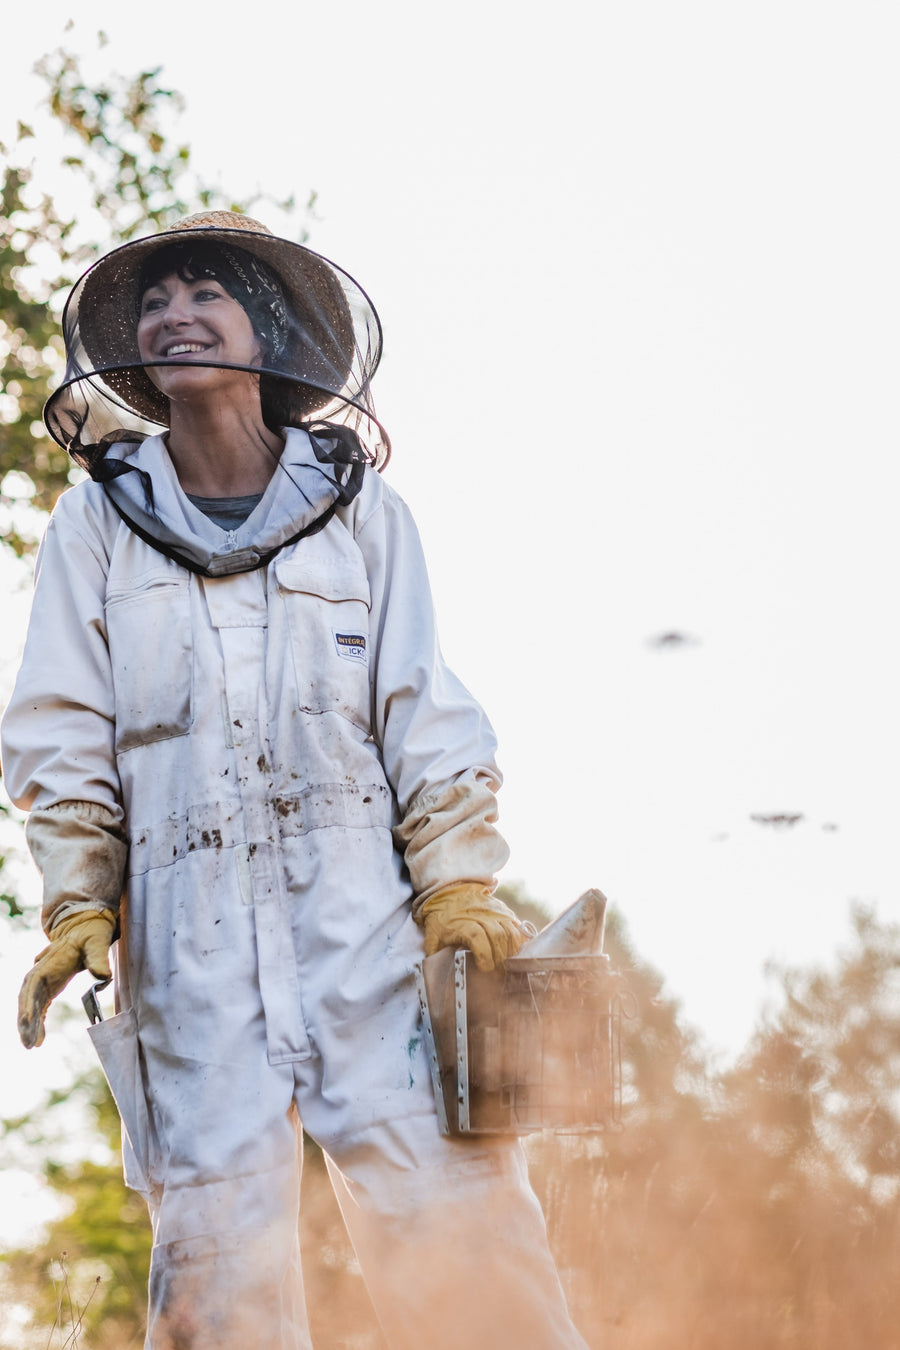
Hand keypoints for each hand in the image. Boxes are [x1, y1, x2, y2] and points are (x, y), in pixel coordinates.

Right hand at [18, 908, 116, 1048]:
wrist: (86, 925)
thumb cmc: (92, 932)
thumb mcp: (98, 940)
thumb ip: (99, 957)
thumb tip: (104, 976)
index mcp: (50, 961)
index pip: (34, 983)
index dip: (28, 1002)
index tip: (27, 1020)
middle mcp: (41, 970)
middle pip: (27, 997)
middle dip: (26, 1020)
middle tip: (28, 1043)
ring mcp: (44, 979)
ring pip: (31, 1004)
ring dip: (30, 1024)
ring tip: (32, 1045)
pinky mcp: (49, 986)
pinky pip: (39, 1006)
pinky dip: (38, 1021)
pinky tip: (39, 1038)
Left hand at [420, 884, 527, 971]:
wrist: (451, 893)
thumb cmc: (442, 919)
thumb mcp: (433, 936)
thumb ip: (435, 955)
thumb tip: (435, 975)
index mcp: (462, 924)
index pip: (478, 938)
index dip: (484, 955)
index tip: (485, 968)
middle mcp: (481, 915)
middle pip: (497, 937)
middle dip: (499, 958)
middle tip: (498, 972)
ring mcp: (494, 912)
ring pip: (509, 932)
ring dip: (510, 950)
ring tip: (506, 963)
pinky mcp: (504, 910)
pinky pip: (516, 926)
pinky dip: (518, 940)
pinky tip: (513, 951)